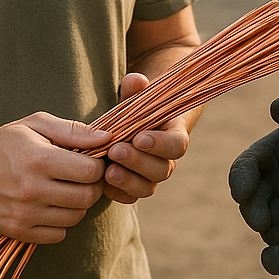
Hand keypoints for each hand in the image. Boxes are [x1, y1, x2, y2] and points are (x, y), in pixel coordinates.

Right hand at [0, 112, 109, 243]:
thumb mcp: (35, 124)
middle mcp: (31, 189)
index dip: (97, 166)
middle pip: (86, 197)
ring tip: (67, 189)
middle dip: (92, 186)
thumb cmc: (4, 144)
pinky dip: (61, 221)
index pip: (89, 171)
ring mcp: (23, 214)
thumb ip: (73, 130)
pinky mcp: (17, 231)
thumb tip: (107, 138)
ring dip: (78, 204)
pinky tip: (52, 205)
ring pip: (75, 217)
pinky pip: (58, 234)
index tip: (91, 161)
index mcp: (38, 159)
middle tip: (84, 177)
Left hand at [102, 72, 190, 204]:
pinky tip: (102, 182)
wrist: (134, 124)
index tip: (140, 137)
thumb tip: (136, 81)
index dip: (161, 144)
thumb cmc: (138, 107)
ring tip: (108, 171)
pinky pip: (129, 197)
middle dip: (138, 162)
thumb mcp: (137, 94)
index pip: (177, 144)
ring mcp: (151, 176)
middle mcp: (166, 160)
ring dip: (128, 181)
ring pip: (147, 187)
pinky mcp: (134, 187)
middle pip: (161, 169)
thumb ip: (136, 87)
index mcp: (174, 135)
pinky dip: (116, 192)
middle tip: (116, 151)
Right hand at [228, 96, 278, 244]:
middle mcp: (262, 184)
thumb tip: (276, 104)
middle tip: (262, 223)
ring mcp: (277, 205)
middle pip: (250, 201)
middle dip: (253, 212)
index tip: (240, 192)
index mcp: (260, 157)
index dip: (239, 181)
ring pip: (266, 222)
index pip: (242, 169)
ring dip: (270, 232)